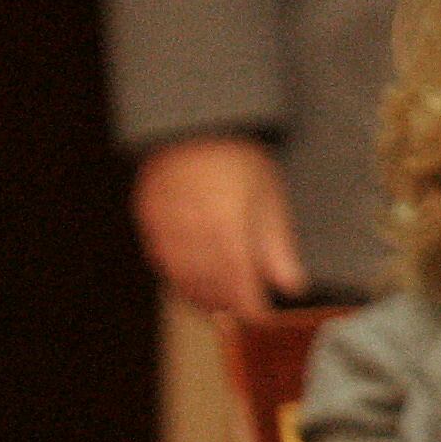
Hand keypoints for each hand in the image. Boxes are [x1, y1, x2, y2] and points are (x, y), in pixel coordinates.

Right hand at [132, 136, 308, 319]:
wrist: (194, 124)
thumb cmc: (237, 157)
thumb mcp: (268, 196)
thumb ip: (277, 245)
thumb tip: (291, 286)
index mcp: (228, 230)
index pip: (240, 288)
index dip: (253, 310)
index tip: (264, 317)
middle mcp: (193, 237)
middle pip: (210, 290)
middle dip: (228, 306)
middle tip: (242, 315)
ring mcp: (166, 231)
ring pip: (183, 282)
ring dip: (202, 299)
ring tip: (218, 306)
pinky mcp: (149, 224)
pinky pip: (164, 264)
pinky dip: (180, 280)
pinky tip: (193, 282)